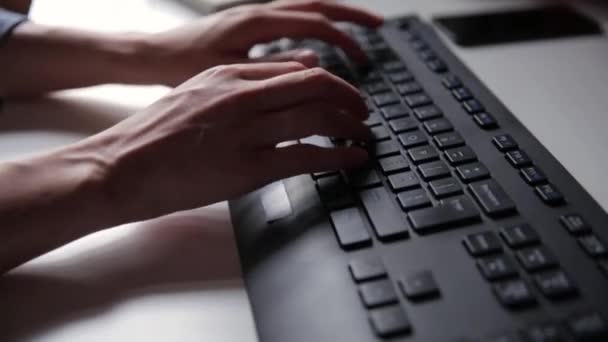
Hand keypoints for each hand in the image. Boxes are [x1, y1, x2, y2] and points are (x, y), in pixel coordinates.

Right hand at [87, 62, 369, 221]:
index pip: (297, 69)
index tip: (344, 95)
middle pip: (316, 85)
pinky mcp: (246, 168)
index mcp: (228, 76)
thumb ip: (243, 84)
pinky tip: (354, 159)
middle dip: (350, 98)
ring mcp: (244, 130)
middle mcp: (240, 95)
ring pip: (318, 115)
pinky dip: (339, 155)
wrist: (117, 167)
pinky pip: (307, 155)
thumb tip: (290, 75)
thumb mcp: (197, 94)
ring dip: (351, 124)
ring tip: (364, 134)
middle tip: (364, 112)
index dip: (331, 82)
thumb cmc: (154, 135)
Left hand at [139, 0, 382, 85]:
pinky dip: (312, 25)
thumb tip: (313, 60)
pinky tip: (318, 42)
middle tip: (378, 28)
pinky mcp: (247, 26)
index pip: (314, 23)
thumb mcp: (228, 71)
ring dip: (333, 16)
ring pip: (303, 8)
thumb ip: (273, 68)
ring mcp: (252, 16)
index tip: (364, 59)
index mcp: (256, 22)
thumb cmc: (181, 65)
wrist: (150, 56)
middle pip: (315, 5)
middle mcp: (257, 12)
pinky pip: (289, 18)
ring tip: (358, 29)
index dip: (344, 40)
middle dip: (350, 15)